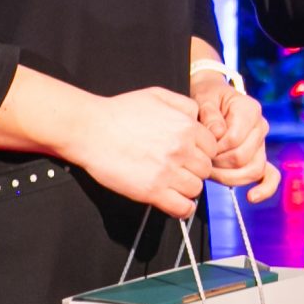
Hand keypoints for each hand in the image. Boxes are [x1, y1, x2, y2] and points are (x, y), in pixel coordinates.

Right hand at [66, 87, 217, 218]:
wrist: (91, 129)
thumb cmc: (120, 112)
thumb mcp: (158, 95)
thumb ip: (185, 105)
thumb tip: (198, 117)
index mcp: (186, 126)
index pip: (212, 147)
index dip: (201, 151)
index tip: (189, 155)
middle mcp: (182, 149)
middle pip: (205, 169)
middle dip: (194, 169)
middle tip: (178, 168)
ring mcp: (168, 171)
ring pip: (196, 189)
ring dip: (186, 187)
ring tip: (171, 182)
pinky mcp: (152, 191)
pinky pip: (182, 208)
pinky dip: (181, 208)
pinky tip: (173, 200)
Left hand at [190, 72, 280, 203]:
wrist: (213, 97)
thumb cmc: (208, 98)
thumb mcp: (204, 99)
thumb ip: (209, 114)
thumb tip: (218, 132)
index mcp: (250, 110)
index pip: (234, 140)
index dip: (215, 148)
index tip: (200, 146)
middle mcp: (260, 127)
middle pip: (242, 158)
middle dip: (218, 164)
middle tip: (201, 160)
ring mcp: (261, 144)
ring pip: (251, 171)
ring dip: (227, 177)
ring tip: (211, 172)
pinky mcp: (259, 157)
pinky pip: (270, 176)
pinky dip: (264, 188)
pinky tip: (252, 197)